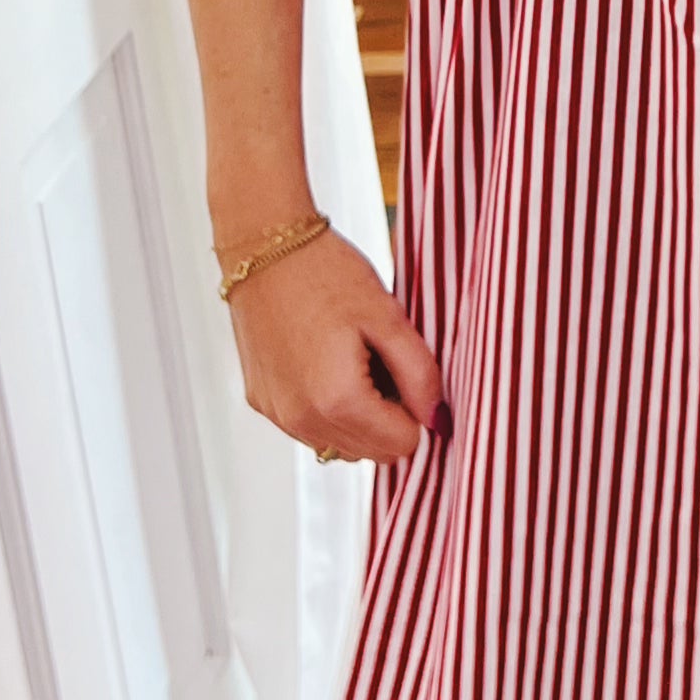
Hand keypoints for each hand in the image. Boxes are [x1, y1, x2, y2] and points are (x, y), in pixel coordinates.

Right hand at [227, 225, 445, 464]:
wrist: (265, 246)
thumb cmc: (325, 272)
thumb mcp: (388, 317)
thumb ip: (421, 375)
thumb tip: (437, 419)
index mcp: (338, 400)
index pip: (403, 446)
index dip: (416, 411)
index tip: (406, 372)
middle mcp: (302, 419)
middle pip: (373, 454)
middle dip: (388, 417)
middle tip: (382, 362)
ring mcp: (278, 414)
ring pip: (342, 446)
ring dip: (359, 418)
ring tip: (353, 361)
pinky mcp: (262, 403)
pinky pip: (311, 429)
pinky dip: (328, 409)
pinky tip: (325, 363)